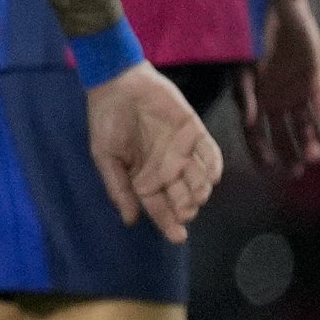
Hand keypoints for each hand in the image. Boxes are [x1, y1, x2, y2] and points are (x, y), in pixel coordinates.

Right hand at [84, 59, 220, 239]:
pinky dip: (214, 165)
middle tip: (185, 210)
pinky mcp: (194, 132)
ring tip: (197, 194)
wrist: (117, 84)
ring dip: (201, 190)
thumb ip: (119, 188)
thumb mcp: (105, 157)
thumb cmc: (106, 121)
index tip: (178, 236)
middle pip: (182, 197)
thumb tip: (131, 220)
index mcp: (144, 178)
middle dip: (186, 207)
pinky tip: (212, 175)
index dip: (168, 223)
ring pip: (199, 179)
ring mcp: (182, 151)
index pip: (159, 207)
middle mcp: (166, 169)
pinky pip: (210, 152)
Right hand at [237, 0, 319, 176]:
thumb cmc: (252, 38)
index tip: (270, 167)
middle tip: (297, 170)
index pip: (256, 135)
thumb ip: (245, 95)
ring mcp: (295, 93)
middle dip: (290, 153)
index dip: (261, 152)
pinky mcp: (314, 81)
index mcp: (254, 101)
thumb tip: (247, 122)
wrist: (277, 10)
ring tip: (315, 155)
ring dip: (309, 141)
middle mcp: (275, 102)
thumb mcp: (243, 68)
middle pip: (283, 135)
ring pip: (304, 125)